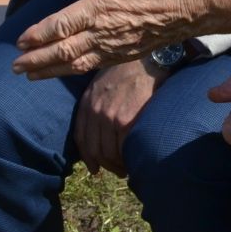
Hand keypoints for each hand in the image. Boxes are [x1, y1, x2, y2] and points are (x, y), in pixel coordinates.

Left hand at [13, 0, 209, 80]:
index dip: (38, 35)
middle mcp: (104, 30)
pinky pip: (93, 65)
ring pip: (75, 63)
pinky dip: (73, 70)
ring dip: (50, 70)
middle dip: (36, 60)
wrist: (196, 6)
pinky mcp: (126, 54)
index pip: (60, 25)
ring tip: (31, 75)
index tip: (20, 41)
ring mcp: (115, 46)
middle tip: (16, 66)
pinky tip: (66, 70)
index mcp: (101, 6)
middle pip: (62, 50)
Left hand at [72, 58, 163, 177]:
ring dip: (117, 165)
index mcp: (88, 101)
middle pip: (94, 149)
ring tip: (126, 168)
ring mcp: (109, 117)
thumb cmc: (131, 68)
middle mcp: (95, 111)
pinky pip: (122, 148)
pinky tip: (134, 160)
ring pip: (108, 153)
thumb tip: (101, 124)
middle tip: (116, 170)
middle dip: (104, 164)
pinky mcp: (126, 121)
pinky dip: (127, 159)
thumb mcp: (104, 81)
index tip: (95, 166)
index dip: (87, 156)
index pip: (81, 137)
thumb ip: (98, 100)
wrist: (149, 61)